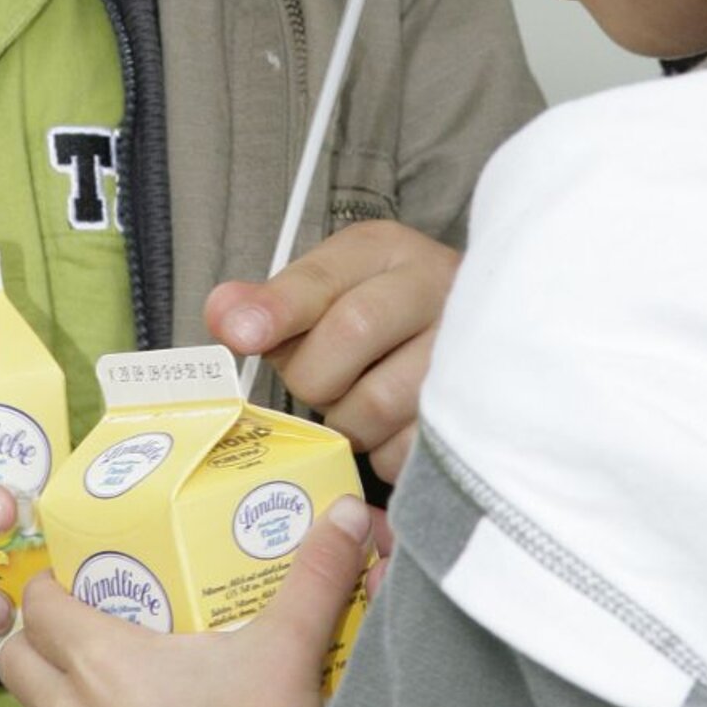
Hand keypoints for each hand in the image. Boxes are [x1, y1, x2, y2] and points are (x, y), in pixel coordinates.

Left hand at [0, 495, 371, 706]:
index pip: (40, 605)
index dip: (50, 587)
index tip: (76, 581)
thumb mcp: (289, 649)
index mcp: (101, 659)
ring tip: (96, 694)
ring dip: (49, 701)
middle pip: (15, 659)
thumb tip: (351, 514)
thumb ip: (316, 576)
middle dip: (39, 640)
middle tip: (82, 632)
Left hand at [206, 220, 459, 482]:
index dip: (278, 308)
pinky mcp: (482, 413)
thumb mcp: (326, 297)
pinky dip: (382, 453)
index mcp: (386, 253)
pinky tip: (390, 431)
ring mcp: (470, 350)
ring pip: (376, 404)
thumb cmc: (379, 323)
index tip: (242, 334)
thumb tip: (224, 316)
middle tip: (324, 384)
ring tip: (360, 405)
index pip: (324, 278)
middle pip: (349, 334)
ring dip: (349, 421)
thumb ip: (270, 306)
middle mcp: (437, 287)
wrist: (476, 345)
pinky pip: (405, 450)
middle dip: (316, 377)